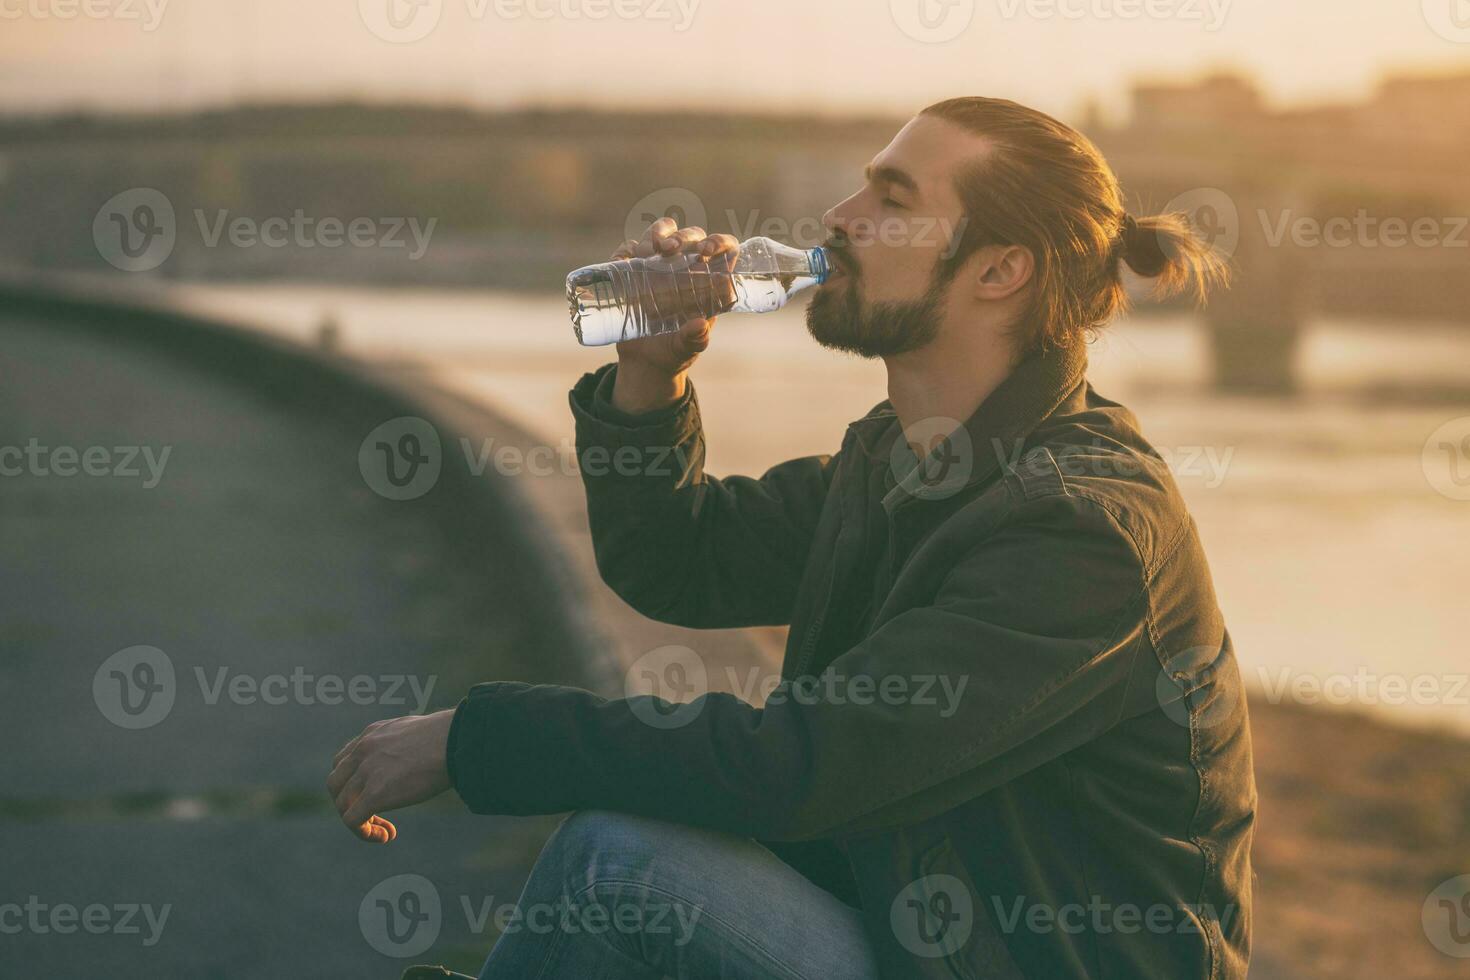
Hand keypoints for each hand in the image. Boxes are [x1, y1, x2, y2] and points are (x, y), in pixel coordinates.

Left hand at [327, 709, 454, 843]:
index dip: (353, 783)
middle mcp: (363, 750)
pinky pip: (353, 820)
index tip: (374, 796)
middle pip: (335, 784)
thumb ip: (404, 745)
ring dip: (359, 822)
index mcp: (372, 734)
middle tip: (373, 816)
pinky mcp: (376, 793)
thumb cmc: (451, 737)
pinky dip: (364, 833)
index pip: (344, 761)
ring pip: (342, 804)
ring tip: (382, 831)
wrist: (458, 740)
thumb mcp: (417, 732)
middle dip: (349, 803)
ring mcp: (367, 771)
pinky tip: (386, 836)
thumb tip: (413, 759)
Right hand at [610, 217, 739, 413]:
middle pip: (691, 236)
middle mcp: (686, 268)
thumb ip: (694, 339)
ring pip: (661, 233)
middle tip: (670, 249)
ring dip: (656, 234)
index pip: (724, 250)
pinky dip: (626, 250)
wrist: (644, 362)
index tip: (706, 250)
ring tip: (649, 252)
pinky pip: (630, 249)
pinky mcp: (634, 271)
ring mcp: (659, 266)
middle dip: (683, 236)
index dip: (719, 242)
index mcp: (708, 283)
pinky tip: (623, 260)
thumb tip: (699, 326)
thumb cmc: (675, 352)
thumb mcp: (687, 348)